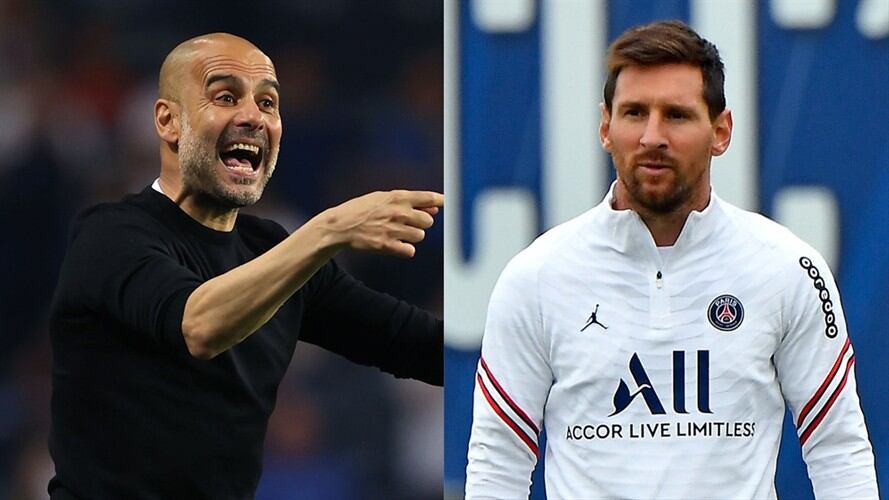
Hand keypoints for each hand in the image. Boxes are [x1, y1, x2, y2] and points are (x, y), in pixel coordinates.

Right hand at [318, 190, 443, 257]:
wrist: (340, 225)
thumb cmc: (363, 209)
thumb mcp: (384, 198)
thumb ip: (411, 203)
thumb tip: (435, 208)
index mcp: (398, 197)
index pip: (428, 197)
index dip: (441, 201)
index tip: (448, 203)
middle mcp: (398, 212)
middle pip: (428, 221)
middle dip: (420, 223)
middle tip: (405, 223)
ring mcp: (394, 229)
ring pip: (420, 236)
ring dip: (411, 236)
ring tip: (396, 233)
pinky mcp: (387, 246)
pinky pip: (410, 251)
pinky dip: (405, 250)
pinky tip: (394, 244)